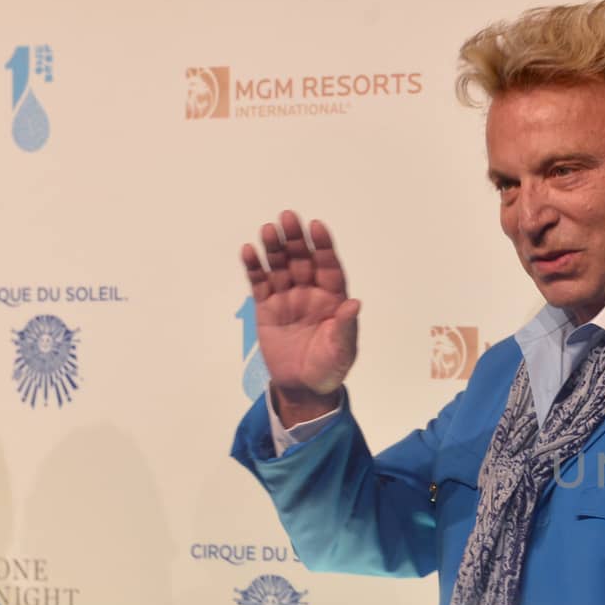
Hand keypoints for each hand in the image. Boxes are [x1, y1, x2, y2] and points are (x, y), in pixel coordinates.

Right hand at [241, 210, 360, 424]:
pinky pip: (260, 283)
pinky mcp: (267, 308)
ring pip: (279, 267)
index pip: (329, 267)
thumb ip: (345, 326)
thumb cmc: (330, 368)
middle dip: (296, 239)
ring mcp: (287, 298)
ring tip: (268, 229)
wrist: (304, 387)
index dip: (323, 247)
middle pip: (302, 260)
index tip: (316, 227)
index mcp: (333, 299)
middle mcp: (310, 293)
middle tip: (288, 217)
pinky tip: (249, 251)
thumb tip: (355, 303)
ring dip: (274, 248)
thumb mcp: (342, 350)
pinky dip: (254, 267)